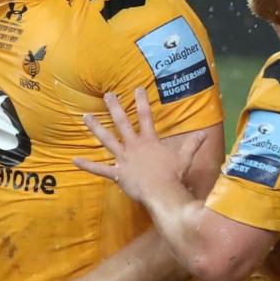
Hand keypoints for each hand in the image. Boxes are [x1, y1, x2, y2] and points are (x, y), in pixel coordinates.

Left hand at [74, 88, 203, 205]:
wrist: (162, 192)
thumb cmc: (174, 176)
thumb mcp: (185, 158)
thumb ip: (192, 145)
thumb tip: (205, 134)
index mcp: (149, 141)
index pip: (146, 116)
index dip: (142, 101)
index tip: (137, 88)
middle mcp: (134, 146)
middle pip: (122, 123)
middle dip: (114, 108)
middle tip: (107, 95)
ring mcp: (123, 158)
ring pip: (107, 140)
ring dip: (96, 128)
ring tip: (85, 116)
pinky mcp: (117, 173)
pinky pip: (99, 169)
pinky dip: (87, 165)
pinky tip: (74, 160)